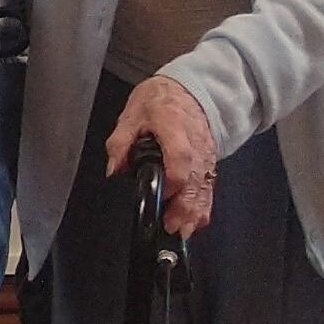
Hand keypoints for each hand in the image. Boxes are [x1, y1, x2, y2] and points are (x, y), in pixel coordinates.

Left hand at [106, 75, 220, 237]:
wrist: (190, 91)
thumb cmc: (159, 103)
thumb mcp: (131, 115)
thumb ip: (120, 144)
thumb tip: (115, 169)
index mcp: (174, 127)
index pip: (180, 157)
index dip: (173, 179)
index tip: (162, 195)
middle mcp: (195, 144)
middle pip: (194, 179)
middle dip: (185, 206)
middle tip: (172, 228)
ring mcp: (204, 156)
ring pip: (203, 187)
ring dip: (194, 212)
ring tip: (182, 232)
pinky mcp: (207, 165)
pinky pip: (207, 188)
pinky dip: (202, 207)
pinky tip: (195, 224)